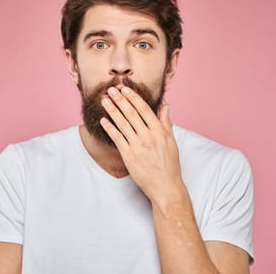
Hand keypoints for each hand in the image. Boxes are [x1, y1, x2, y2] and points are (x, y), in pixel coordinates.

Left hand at [100, 86, 183, 203]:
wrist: (165, 186)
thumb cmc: (169, 165)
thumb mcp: (171, 142)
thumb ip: (166, 123)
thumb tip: (166, 106)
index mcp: (159, 132)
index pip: (144, 109)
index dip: (133, 97)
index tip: (125, 89)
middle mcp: (148, 137)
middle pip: (131, 114)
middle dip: (120, 100)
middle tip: (111, 90)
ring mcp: (138, 146)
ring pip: (122, 124)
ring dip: (112, 111)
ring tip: (105, 101)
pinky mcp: (128, 156)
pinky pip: (117, 138)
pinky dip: (109, 128)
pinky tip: (103, 120)